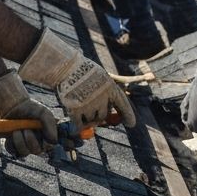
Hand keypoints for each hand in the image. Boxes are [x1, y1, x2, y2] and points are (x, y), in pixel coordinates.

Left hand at [0, 70, 57, 157]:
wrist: (14, 106)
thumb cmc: (31, 109)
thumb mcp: (43, 113)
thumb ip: (50, 124)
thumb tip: (54, 141)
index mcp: (46, 136)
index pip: (50, 146)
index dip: (47, 144)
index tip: (41, 137)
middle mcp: (37, 143)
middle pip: (36, 151)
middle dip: (30, 140)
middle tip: (26, 130)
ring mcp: (25, 146)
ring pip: (24, 153)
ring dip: (20, 142)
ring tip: (16, 131)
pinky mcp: (13, 146)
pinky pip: (13, 151)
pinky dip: (11, 143)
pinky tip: (11, 134)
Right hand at [19, 29, 135, 129]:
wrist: (65, 67)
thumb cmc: (82, 71)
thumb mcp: (100, 78)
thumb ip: (106, 94)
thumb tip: (106, 115)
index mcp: (111, 88)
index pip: (123, 105)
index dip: (128, 115)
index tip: (131, 124)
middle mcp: (102, 98)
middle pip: (104, 115)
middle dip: (98, 116)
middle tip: (90, 113)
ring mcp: (89, 104)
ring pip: (92, 120)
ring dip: (87, 119)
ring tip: (79, 109)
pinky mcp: (76, 110)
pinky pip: (79, 125)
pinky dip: (77, 127)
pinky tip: (75, 128)